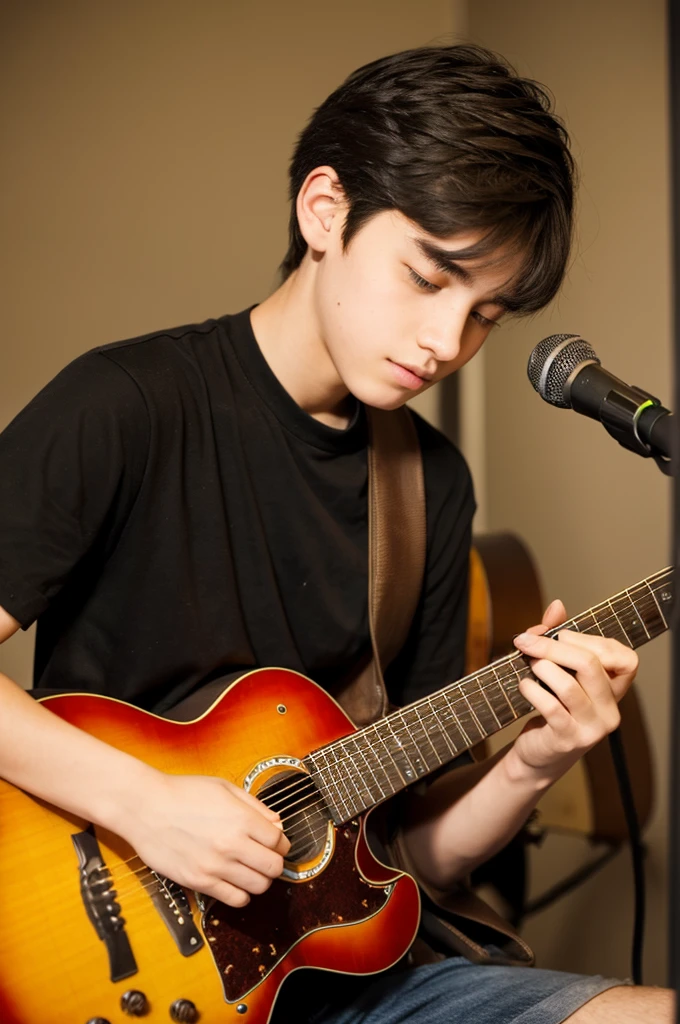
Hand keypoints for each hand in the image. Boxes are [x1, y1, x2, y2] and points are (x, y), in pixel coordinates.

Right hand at [114, 772, 290, 906]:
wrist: (145, 807)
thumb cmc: (183, 793)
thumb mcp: (224, 788)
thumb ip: (255, 806)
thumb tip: (277, 824)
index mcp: (241, 818)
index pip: (280, 841)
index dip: (282, 842)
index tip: (276, 843)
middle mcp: (232, 845)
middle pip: (274, 867)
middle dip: (275, 863)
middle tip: (266, 858)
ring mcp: (215, 866)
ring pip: (258, 887)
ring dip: (260, 880)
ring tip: (250, 870)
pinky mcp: (199, 882)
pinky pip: (234, 899)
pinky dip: (242, 894)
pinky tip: (235, 882)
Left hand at [510, 599, 637, 780]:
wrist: (539, 754)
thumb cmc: (551, 706)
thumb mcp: (558, 670)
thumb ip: (557, 637)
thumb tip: (557, 605)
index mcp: (614, 690)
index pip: (624, 657)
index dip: (591, 640)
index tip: (562, 635)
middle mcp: (610, 710)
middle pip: (590, 664)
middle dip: (553, 646)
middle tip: (526, 641)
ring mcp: (592, 728)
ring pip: (568, 685)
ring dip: (540, 667)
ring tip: (527, 664)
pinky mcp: (568, 739)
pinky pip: (550, 706)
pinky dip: (531, 690)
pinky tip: (523, 685)